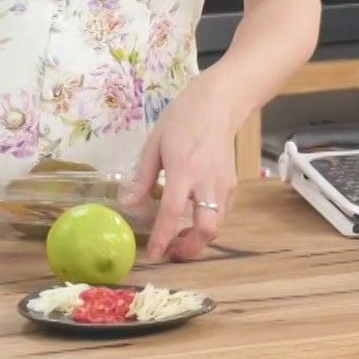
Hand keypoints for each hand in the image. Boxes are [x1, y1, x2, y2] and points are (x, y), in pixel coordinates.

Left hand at [122, 79, 236, 261]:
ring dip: (199, 238)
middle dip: (190, 249)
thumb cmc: (182, 119)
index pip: (172, 212)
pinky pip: (223, 212)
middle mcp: (207, 181)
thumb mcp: (155, 143)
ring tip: (180, 237)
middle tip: (172, 253)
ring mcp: (224, 184)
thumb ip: (143, 176)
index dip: (162, 237)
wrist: (219, 104)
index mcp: (183, 170)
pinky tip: (194, 217)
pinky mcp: (232, 184)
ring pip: (218, 224)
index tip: (153, 254)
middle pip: (207, 229)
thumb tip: (126, 203)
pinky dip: (209, 222)